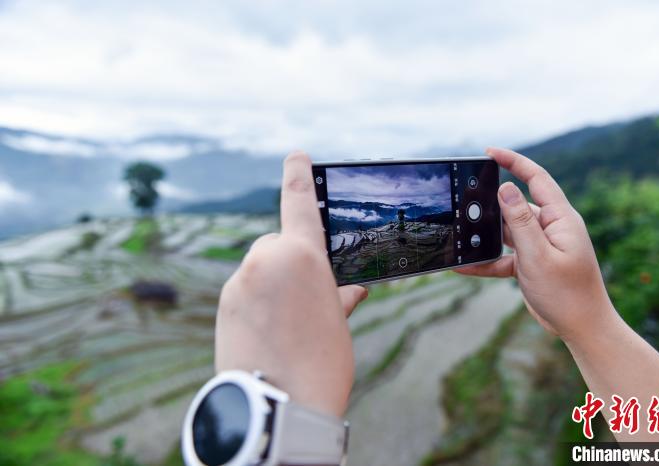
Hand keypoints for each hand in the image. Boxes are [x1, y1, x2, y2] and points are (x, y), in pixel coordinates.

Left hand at [215, 150, 367, 416]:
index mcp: (301, 256)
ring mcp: (238, 283)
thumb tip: (352, 290)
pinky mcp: (224, 306)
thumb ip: (338, 297)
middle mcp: (264, 260)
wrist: (279, 408)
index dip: (298, 176)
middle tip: (307, 300)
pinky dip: (257, 306)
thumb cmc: (321, 366)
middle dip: (292, 265)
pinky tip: (269, 335)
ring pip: (260, 271)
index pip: (298, 203)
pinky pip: (245, 293)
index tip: (296, 155)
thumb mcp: (337, 325)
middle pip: (278, 247)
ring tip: (288, 329)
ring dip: (274, 288)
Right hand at [457, 147, 615, 341]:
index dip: (513, 161)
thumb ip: (520, 221)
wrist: (582, 329)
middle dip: (491, 206)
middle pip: (516, 205)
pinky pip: (504, 256)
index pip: (536, 178)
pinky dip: (487, 261)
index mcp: (560, 219)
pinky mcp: (532, 263)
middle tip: (466, 206)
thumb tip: (505, 188)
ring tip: (461, 239)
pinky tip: (464, 267)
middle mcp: (551, 227)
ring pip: (507, 232)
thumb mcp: (538, 256)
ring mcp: (541, 245)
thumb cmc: (567, 294)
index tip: (489, 153)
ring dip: (486, 237)